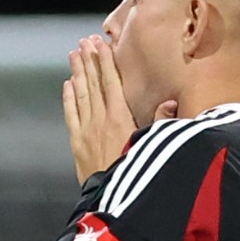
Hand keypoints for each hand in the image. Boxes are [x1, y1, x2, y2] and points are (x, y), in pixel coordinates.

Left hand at [63, 38, 164, 183]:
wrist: (111, 199)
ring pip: (80, 95)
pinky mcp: (77, 144)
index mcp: (120, 118)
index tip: (100, 44)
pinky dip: (69, 98)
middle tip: (84, 41)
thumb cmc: (135, 172)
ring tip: (74, 54)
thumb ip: (161, 122)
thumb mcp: (152, 145)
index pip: (111, 82)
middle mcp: (100, 120)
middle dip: (89, 61)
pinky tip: (68, 85)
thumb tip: (172, 102)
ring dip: (77, 73)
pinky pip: (71, 114)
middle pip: (94, 83)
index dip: (105, 61)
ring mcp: (86, 131)